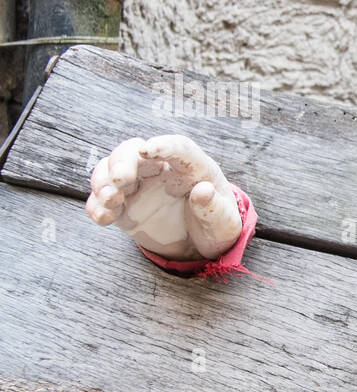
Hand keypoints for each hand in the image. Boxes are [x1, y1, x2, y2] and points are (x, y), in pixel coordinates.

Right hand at [85, 134, 241, 260]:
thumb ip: (213, 207)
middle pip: (133, 152)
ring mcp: (138, 186)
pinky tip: (104, 218)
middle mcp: (159, 170)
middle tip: (121, 180)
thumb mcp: (224, 222)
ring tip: (110, 199)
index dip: (162, 145)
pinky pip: (101, 200)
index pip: (177, 147)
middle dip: (123, 162)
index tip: (147, 149)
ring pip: (109, 170)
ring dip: (104, 181)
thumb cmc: (217, 225)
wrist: (201, 245)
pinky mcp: (122, 205)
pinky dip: (97, 206)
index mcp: (192, 167)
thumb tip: (204, 190)